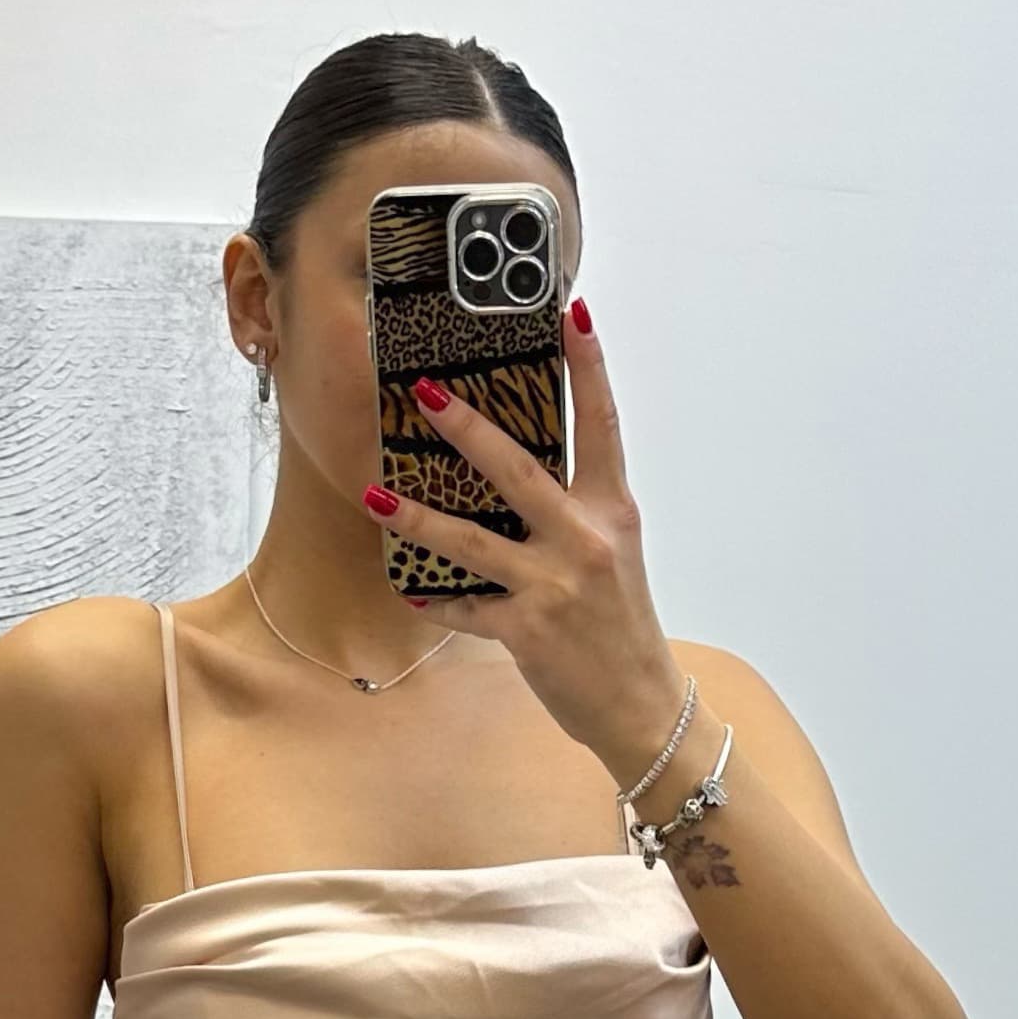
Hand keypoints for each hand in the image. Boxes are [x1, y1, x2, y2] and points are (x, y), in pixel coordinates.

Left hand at [364, 303, 688, 787]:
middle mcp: (586, 541)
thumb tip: (516, 467)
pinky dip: (438, 602)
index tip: (571, 313)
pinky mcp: (529, 631)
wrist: (641, 705)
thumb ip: (576, 511)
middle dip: (467, 429)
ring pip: (474, 541)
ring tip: (375, 492)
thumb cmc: (621, 626)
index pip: (602, 425)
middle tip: (423, 393)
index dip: (589, 366)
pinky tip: (409, 590)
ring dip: (418, 517)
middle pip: (519, 471)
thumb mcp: (614, 555)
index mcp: (612, 513)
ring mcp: (556, 586)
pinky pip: (469, 610)